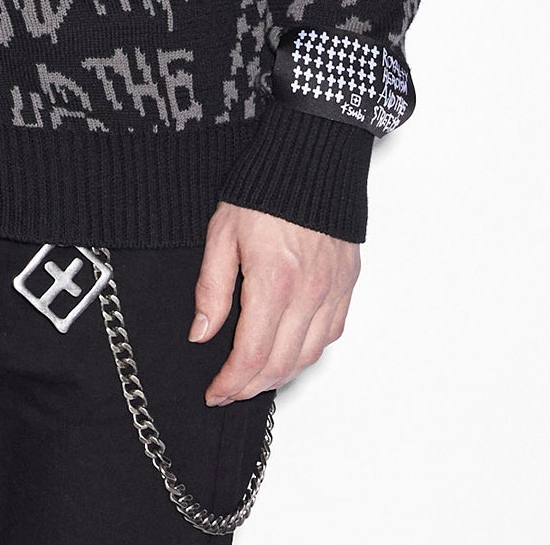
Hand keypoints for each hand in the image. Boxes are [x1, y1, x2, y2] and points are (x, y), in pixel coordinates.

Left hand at [190, 201, 359, 404]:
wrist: (311, 156)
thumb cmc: (263, 188)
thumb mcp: (222, 233)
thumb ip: (212, 288)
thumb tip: (202, 333)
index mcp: (274, 280)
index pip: (253, 355)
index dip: (232, 383)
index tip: (214, 392)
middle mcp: (309, 292)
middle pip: (282, 364)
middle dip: (252, 387)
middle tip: (229, 391)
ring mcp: (333, 290)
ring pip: (309, 355)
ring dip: (280, 375)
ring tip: (255, 377)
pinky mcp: (348, 283)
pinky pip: (331, 333)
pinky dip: (308, 352)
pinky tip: (289, 350)